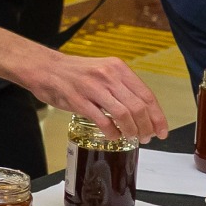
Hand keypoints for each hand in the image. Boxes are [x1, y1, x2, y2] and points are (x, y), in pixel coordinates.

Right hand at [28, 52, 170, 141]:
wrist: (44, 68)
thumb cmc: (72, 73)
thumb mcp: (102, 72)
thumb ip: (120, 87)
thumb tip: (139, 111)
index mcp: (118, 68)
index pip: (146, 95)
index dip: (157, 116)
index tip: (161, 130)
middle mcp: (108, 75)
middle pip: (138, 107)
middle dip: (146, 127)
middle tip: (145, 137)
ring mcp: (93, 87)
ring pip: (123, 114)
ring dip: (131, 131)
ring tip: (130, 137)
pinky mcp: (78, 99)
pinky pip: (102, 120)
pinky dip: (111, 132)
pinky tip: (112, 136)